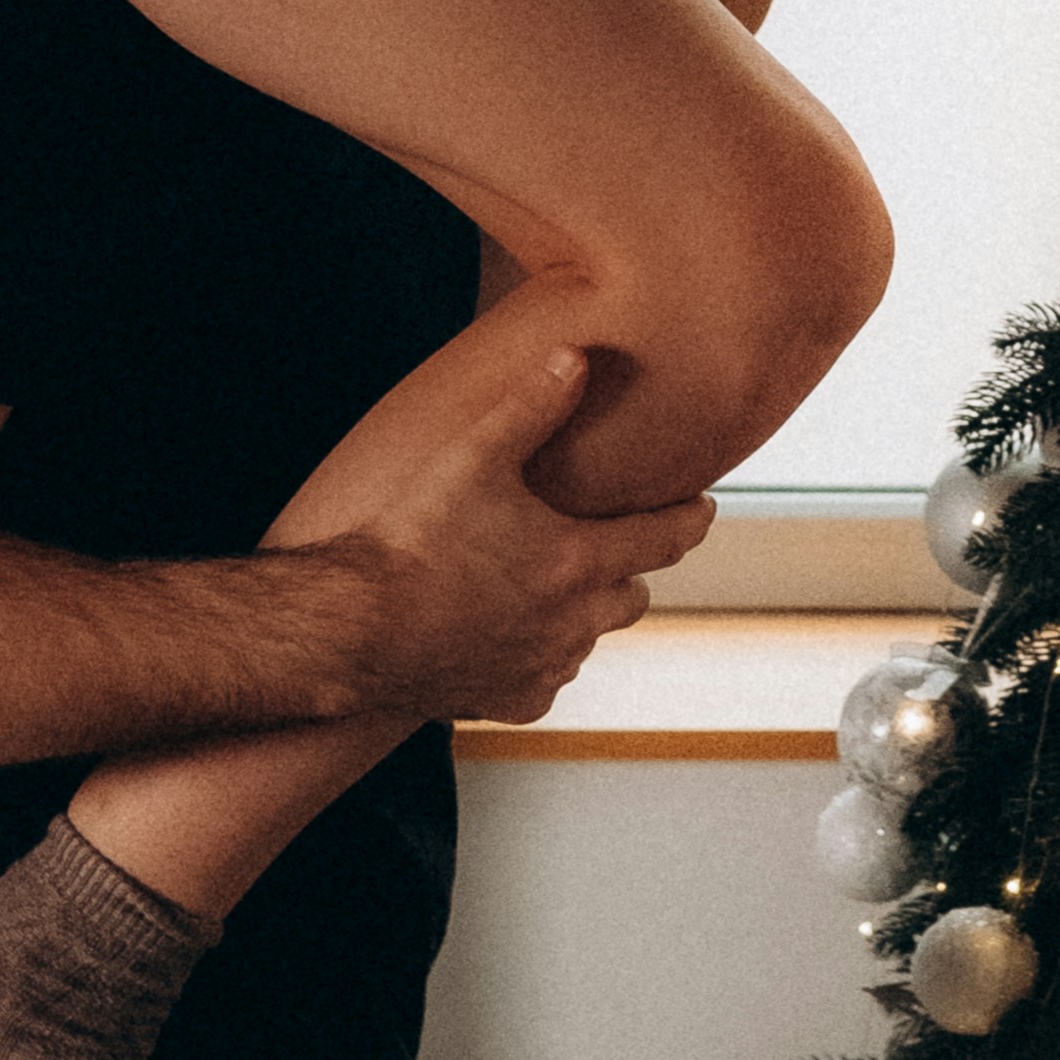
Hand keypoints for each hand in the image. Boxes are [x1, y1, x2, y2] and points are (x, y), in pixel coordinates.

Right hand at [266, 290, 714, 730]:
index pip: (664, 538)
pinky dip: (540, 658)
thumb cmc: (413, 538)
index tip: (704, 508)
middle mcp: (574, 621)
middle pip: (633, 594)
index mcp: (579, 560)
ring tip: (553, 588)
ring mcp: (545, 666)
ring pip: (590, 639)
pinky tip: (512, 636)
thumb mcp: (474, 455)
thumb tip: (575, 358)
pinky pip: (548, 680)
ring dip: (583, 613)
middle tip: (612, 546)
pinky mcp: (512, 701)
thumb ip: (531, 404)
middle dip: (630, 568)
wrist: (355, 628)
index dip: (690, 518)